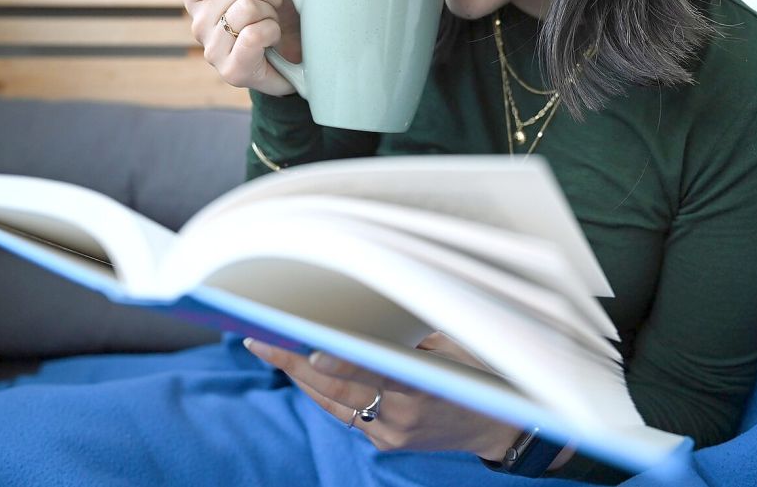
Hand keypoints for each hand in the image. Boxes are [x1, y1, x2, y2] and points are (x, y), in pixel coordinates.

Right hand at [183, 0, 301, 95]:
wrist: (296, 62)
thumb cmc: (277, 17)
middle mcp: (198, 21)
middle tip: (273, 8)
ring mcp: (212, 48)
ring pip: (248, 7)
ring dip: (273, 13)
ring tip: (273, 26)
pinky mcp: (231, 70)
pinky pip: (254, 33)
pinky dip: (273, 32)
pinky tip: (272, 41)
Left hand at [243, 332, 521, 460]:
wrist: (495, 426)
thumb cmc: (475, 373)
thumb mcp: (451, 347)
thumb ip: (407, 338)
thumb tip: (361, 313)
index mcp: (424, 385)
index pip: (374, 371)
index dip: (340, 361)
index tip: (310, 349)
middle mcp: (402, 414)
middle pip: (338, 388)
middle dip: (295, 362)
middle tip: (260, 337)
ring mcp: (391, 433)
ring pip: (333, 401)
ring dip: (300, 375)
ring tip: (268, 347)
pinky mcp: (386, 443)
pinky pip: (345, 412)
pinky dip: (323, 390)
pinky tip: (302, 369)